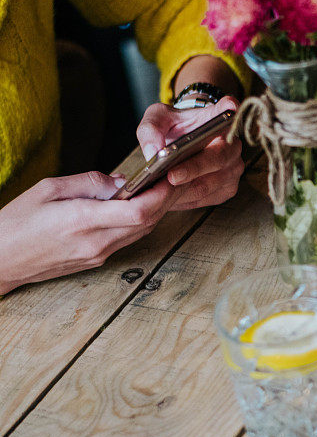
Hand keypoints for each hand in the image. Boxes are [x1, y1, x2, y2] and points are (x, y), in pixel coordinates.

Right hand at [0, 172, 177, 293]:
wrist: (0, 260)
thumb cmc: (16, 222)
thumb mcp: (48, 189)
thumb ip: (89, 183)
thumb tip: (121, 181)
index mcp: (83, 221)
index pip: (138, 211)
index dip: (161, 194)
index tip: (171, 176)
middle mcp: (97, 242)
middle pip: (147, 222)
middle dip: (167, 199)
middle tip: (179, 178)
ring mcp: (99, 254)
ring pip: (142, 231)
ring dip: (158, 211)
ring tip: (166, 189)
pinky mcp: (97, 260)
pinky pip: (129, 239)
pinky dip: (141, 222)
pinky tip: (144, 206)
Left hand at [136, 97, 243, 210]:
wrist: (186, 144)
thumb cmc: (177, 128)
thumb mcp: (159, 119)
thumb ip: (151, 128)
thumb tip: (152, 152)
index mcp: (220, 120)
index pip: (228, 112)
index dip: (230, 109)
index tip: (229, 106)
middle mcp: (233, 145)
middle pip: (218, 159)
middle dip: (194, 170)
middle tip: (171, 176)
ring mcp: (234, 169)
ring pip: (210, 184)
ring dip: (185, 191)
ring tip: (160, 193)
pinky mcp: (228, 189)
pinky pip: (206, 199)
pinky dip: (185, 200)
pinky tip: (168, 198)